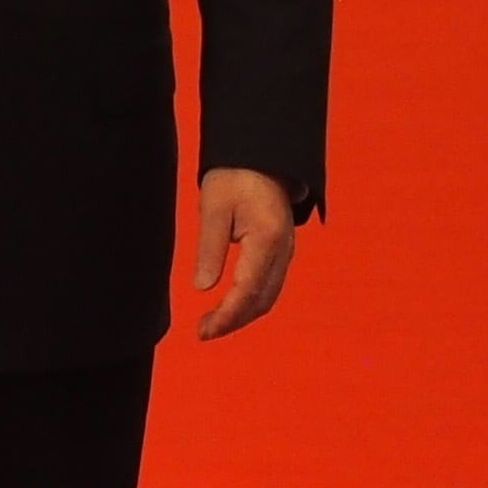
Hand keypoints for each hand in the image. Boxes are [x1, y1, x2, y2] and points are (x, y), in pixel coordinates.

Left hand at [191, 165, 298, 338]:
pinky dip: (250, 303)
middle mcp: (283, 250)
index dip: (226, 315)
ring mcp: (286, 251)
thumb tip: (202, 288)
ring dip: (242, 315)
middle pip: (261, 300)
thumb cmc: (234, 176)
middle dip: (233, 321)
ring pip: (267, 297)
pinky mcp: (281, 251)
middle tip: (202, 332)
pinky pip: (269, 286)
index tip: (203, 330)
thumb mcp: (213, 207)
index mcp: (266, 238)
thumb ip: (209, 248)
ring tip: (211, 324)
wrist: (261, 156)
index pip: (247, 290)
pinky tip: (230, 306)